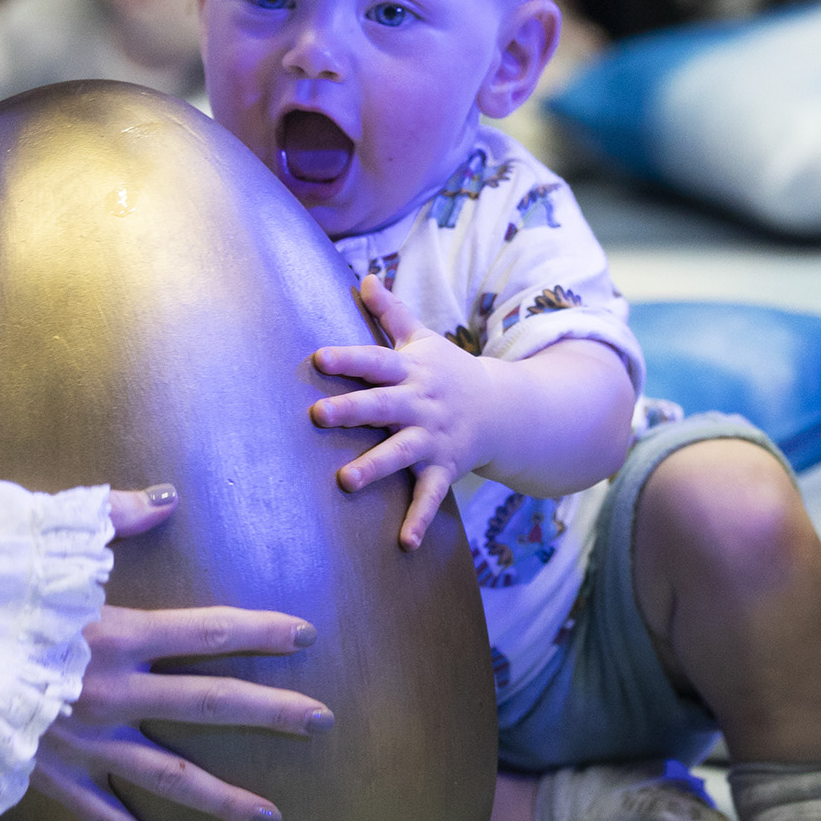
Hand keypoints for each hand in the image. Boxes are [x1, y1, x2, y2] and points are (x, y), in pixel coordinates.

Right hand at [33, 487, 330, 820]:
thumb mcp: (36, 537)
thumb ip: (110, 519)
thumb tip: (167, 499)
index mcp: (113, 632)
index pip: (209, 632)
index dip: (261, 633)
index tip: (304, 636)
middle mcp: (109, 692)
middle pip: (210, 705)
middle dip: (271, 713)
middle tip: (321, 721)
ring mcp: (81, 742)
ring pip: (169, 776)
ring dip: (224, 797)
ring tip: (271, 816)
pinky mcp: (49, 778)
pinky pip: (105, 819)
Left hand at [308, 274, 489, 549]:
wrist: (503, 409)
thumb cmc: (448, 371)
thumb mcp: (423, 340)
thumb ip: (391, 313)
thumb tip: (365, 277)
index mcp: (411, 371)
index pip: (375, 361)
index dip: (348, 358)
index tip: (317, 357)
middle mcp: (420, 404)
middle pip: (382, 405)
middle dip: (352, 410)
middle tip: (318, 416)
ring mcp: (433, 438)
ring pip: (400, 453)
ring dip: (374, 467)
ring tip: (344, 481)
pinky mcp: (445, 469)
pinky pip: (430, 496)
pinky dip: (418, 519)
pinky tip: (402, 543)